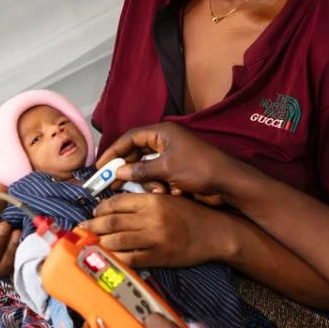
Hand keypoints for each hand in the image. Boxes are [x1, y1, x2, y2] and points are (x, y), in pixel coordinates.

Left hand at [80, 193, 234, 267]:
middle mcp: (151, 218)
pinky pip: (129, 258)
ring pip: (116, 241)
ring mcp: (154, 239)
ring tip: (93, 242)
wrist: (215, 233)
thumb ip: (145, 201)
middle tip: (84, 228)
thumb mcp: (169, 198)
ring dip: (100, 242)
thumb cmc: (192, 214)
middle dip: (93, 225)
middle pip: (112, 221)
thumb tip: (117, 207)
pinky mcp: (158, 257)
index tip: (94, 211)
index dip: (101, 207)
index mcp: (153, 200)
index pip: (117, 202)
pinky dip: (116, 258)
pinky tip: (109, 256)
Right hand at [96, 122, 246, 204]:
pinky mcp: (177, 172)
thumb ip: (140, 169)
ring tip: (159, 191)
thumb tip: (120, 172)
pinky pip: (159, 178)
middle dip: (127, 170)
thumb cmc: (199, 168)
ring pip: (147, 170)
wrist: (227, 183)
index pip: (130, 137)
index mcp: (163, 133)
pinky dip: (160, 187)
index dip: (114, 151)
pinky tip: (171, 194)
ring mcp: (172, 157)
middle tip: (111, 184)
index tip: (100, 165)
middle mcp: (166, 142)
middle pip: (136, 154)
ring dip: (149, 182)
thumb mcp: (167, 168)